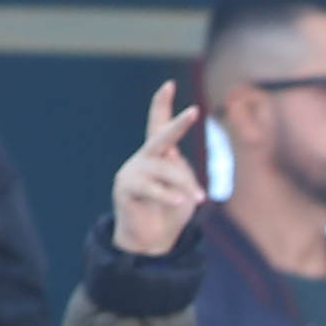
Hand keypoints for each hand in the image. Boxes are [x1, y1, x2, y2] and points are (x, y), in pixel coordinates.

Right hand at [111, 81, 205, 256]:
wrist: (151, 240)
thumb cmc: (170, 212)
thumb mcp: (185, 190)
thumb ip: (182, 174)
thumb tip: (174, 167)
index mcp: (159, 155)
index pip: (159, 124)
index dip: (162, 104)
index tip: (169, 84)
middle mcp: (144, 158)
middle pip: (161, 137)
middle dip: (178, 124)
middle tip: (194, 112)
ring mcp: (133, 171)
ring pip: (165, 170)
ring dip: (185, 184)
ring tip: (200, 200)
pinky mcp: (126, 188)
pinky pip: (152, 188)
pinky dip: (168, 194)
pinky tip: (180, 199)